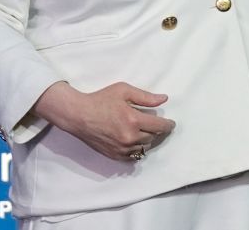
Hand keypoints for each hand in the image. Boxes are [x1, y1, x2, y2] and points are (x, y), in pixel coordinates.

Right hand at [33, 81, 175, 161]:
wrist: (78, 115)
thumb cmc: (101, 99)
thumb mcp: (124, 91)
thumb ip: (145, 97)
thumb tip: (164, 99)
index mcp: (134, 120)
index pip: (160, 126)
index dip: (168, 125)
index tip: (171, 123)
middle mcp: (129, 137)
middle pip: (153, 137)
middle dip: (157, 131)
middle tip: (156, 125)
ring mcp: (121, 148)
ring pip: (143, 148)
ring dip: (147, 140)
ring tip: (145, 132)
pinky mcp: (113, 155)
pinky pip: (132, 157)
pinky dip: (136, 150)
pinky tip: (135, 142)